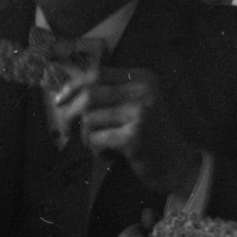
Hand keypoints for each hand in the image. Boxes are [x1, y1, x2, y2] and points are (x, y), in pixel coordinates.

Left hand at [76, 66, 205, 198]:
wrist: (178, 163)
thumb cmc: (150, 135)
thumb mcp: (134, 105)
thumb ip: (108, 94)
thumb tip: (65, 92)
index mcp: (141, 78)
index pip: (96, 73)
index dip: (73, 86)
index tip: (58, 100)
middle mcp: (142, 91)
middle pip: (89, 94)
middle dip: (70, 113)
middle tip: (66, 130)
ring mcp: (140, 113)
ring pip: (90, 119)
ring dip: (87, 138)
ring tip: (101, 146)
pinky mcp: (134, 136)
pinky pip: (96, 139)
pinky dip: (96, 150)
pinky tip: (109, 156)